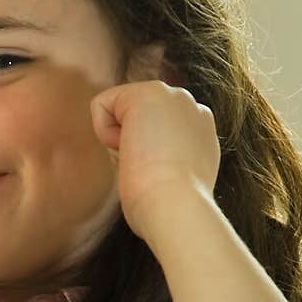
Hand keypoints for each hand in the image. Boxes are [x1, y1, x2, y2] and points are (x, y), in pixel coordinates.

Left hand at [90, 79, 220, 243]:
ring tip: (143, 162)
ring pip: (118, 112)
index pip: (153, 131)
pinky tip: (131, 149)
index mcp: (200, 131)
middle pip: (133, 120)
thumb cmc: (169, 210)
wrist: (178, 207)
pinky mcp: (149, 91)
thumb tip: (132, 156)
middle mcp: (191, 107)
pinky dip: (104, 132)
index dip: (143, 157)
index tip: (161, 178)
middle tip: (151, 171)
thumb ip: (157, 159)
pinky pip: (101, 105)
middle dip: (131, 146)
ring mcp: (174, 96)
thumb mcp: (170, 181)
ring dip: (120, 142)